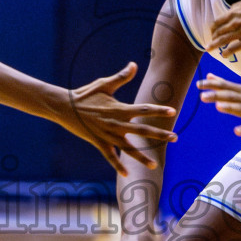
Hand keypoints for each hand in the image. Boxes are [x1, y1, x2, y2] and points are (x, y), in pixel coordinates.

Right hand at [63, 62, 177, 174]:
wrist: (65, 107)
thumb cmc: (85, 94)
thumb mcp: (104, 84)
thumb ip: (121, 77)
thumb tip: (134, 65)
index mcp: (120, 109)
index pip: (144, 109)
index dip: (159, 110)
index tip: (173, 110)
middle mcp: (116, 123)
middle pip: (142, 130)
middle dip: (160, 135)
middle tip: (175, 137)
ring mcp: (108, 135)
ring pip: (128, 148)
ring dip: (142, 157)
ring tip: (154, 164)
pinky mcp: (99, 142)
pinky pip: (110, 157)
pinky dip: (118, 166)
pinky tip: (126, 175)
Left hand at [197, 75, 240, 136]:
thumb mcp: (240, 92)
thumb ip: (224, 84)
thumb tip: (209, 76)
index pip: (225, 86)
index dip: (212, 85)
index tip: (198, 84)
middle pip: (231, 97)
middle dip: (217, 96)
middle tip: (202, 96)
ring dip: (230, 107)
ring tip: (218, 106)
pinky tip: (236, 131)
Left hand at [208, 0, 240, 53]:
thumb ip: (238, 6)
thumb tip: (231, 9)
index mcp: (235, 12)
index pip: (219, 21)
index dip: (214, 28)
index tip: (212, 31)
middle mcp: (236, 22)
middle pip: (219, 31)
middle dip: (213, 38)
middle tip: (210, 43)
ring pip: (223, 40)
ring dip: (215, 45)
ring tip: (209, 49)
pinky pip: (234, 48)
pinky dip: (227, 52)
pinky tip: (223, 55)